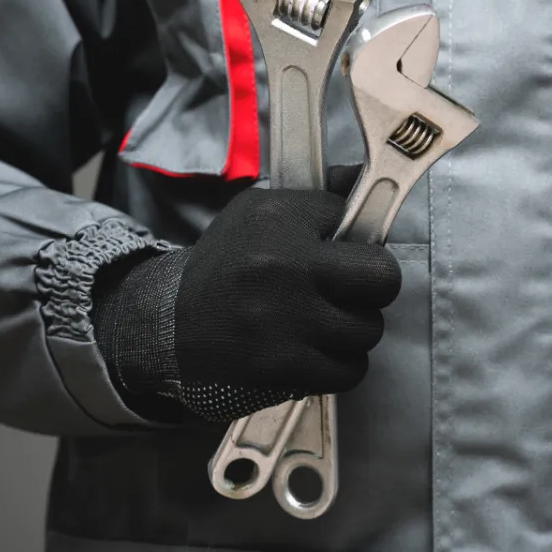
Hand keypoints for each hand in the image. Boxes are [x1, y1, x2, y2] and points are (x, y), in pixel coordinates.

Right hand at [91, 167, 399, 422]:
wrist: (168, 321)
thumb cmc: (227, 263)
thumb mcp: (261, 211)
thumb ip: (318, 196)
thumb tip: (362, 180)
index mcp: (279, 219)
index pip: (356, 219)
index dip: (357, 238)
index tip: (344, 251)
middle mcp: (283, 266)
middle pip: (383, 277)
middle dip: (374, 285)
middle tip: (352, 289)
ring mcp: (284, 320)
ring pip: (368, 329)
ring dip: (354, 329)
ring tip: (326, 322)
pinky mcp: (281, 366)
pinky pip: (349, 370)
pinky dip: (342, 365)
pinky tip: (320, 351)